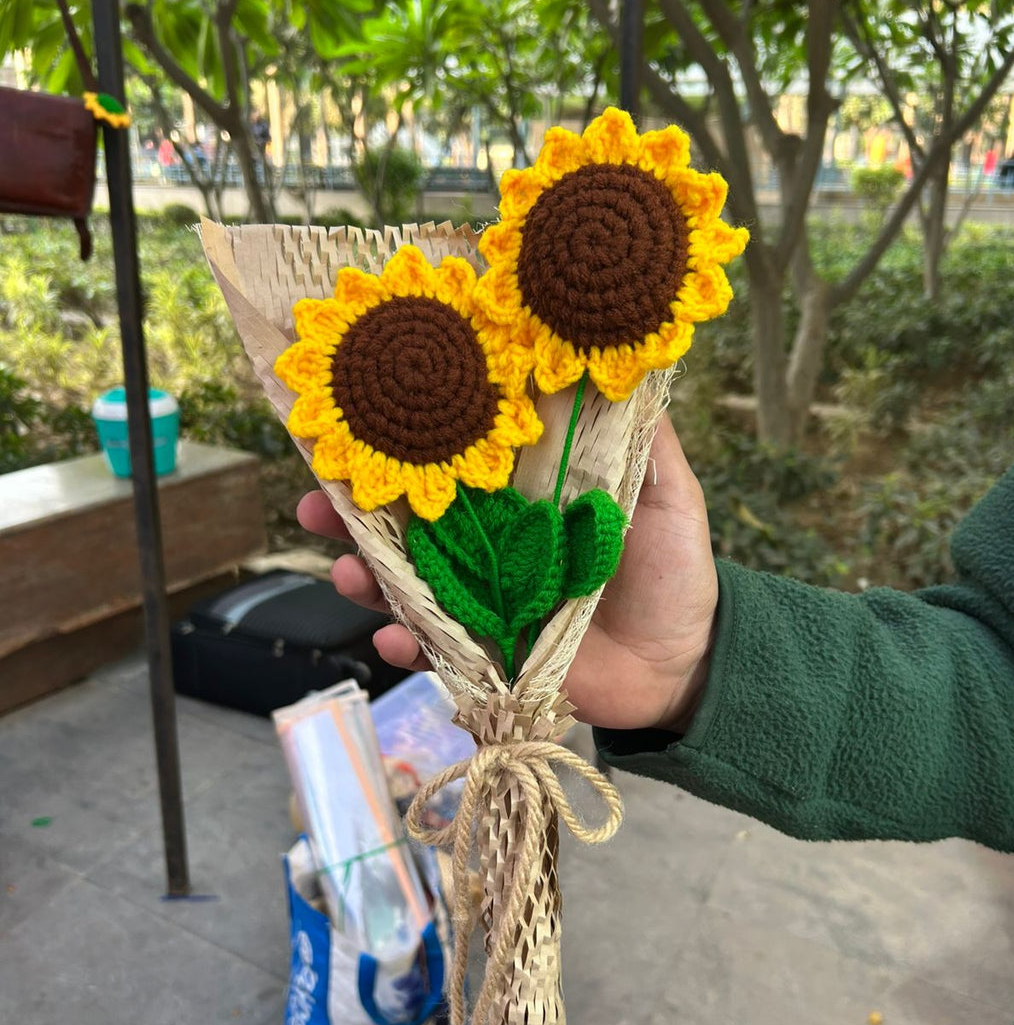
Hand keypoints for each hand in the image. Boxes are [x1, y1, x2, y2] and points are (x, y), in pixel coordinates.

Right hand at [296, 417, 717, 733]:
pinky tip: (395, 642)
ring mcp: (483, 604)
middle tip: (316, 504)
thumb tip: (626, 363)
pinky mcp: (489, 657)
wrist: (687, 660)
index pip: (450, 469)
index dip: (404, 452)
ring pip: (407, 587)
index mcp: (520, 501)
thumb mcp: (668, 494)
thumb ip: (646, 442)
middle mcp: (490, 549)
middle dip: (352, 517)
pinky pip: (435, 653)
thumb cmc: (674, 570)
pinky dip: (409, 649)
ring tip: (347, 574)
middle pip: (407, 526)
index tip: (357, 430)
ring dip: (366, 581)